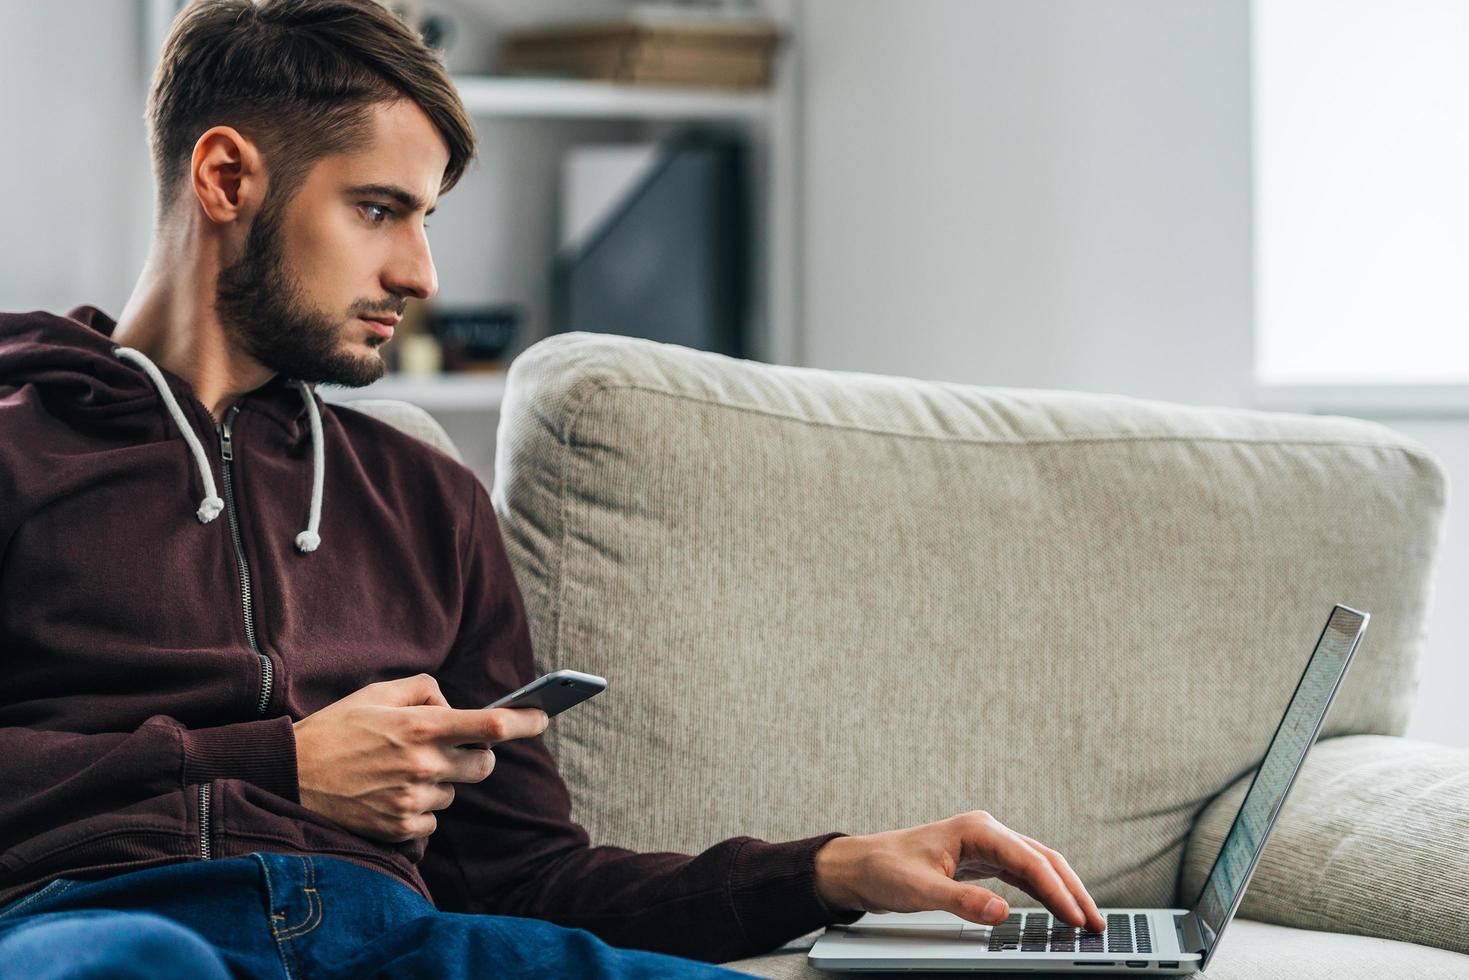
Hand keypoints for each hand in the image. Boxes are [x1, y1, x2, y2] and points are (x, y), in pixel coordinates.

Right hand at [292, 673, 547, 843]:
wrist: (287, 777)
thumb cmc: (335, 729)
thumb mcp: (377, 694)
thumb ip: (424, 689)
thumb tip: (454, 705)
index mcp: (420, 726)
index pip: (491, 725)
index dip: (526, 721)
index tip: (543, 716)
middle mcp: (422, 764)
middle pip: (484, 765)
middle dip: (477, 755)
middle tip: (452, 746)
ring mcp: (412, 799)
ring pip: (455, 791)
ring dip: (440, 780)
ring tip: (398, 770)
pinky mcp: (401, 827)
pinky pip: (433, 817)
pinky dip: (421, 806)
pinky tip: (388, 793)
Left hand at [813, 810, 1106, 932]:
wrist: (859, 866)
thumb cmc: (883, 870)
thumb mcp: (920, 890)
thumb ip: (962, 901)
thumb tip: (1003, 912)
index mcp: (977, 830)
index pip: (1030, 860)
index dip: (1058, 892)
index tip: (1077, 918)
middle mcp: (986, 832)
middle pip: (1043, 859)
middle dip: (1072, 890)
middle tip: (1097, 923)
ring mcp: (986, 846)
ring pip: (1037, 866)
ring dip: (1063, 891)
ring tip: (1086, 920)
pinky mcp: (981, 862)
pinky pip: (1022, 876)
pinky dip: (1043, 892)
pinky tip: (1057, 909)